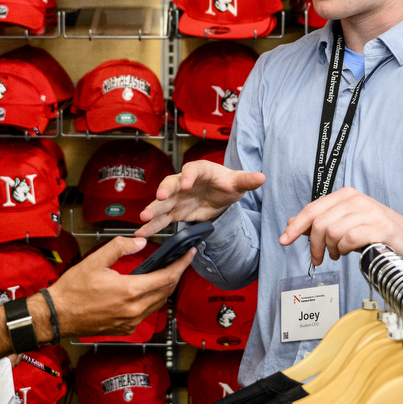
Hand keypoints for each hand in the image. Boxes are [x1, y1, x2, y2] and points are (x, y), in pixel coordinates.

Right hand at [49, 236, 193, 336]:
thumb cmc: (74, 289)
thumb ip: (120, 247)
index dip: (182, 265)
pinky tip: (147, 290)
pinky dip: (152, 300)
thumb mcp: (95, 260)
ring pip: (159, 303)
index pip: (167, 277)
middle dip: (176, 275)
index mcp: (130, 290)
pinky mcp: (126, 328)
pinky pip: (147, 313)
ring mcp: (131, 321)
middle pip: (167, 291)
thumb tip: (140, 242)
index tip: (189, 254)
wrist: (59, 315)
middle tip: (180, 261)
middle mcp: (134, 309)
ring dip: (165, 288)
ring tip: (165, 273)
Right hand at [135, 160, 265, 236]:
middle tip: (159, 198)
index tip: (186, 183)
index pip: (192, 170)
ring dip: (153, 210)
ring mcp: (177, 197)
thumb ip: (247, 181)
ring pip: (162, 203)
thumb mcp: (238, 182)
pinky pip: (162, 218)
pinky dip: (152, 225)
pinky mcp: (175, 212)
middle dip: (164, 191)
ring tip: (143, 220)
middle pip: (171, 184)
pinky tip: (141, 233)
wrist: (221, 194)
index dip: (188, 176)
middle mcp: (184, 182)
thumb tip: (261, 177)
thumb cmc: (227, 183)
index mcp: (200, 170)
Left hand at [279, 187, 402, 266]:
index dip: (296, 226)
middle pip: (319, 223)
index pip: (312, 209)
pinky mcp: (379, 227)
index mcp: (345, 195)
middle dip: (314, 245)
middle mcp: (356, 199)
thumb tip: (292, 223)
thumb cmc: (375, 231)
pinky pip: (349, 239)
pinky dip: (343, 249)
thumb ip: (320, 222)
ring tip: (336, 253)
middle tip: (318, 257)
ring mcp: (369, 212)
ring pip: (332, 231)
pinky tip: (348, 252)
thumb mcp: (344, 223)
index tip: (284, 240)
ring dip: (330, 249)